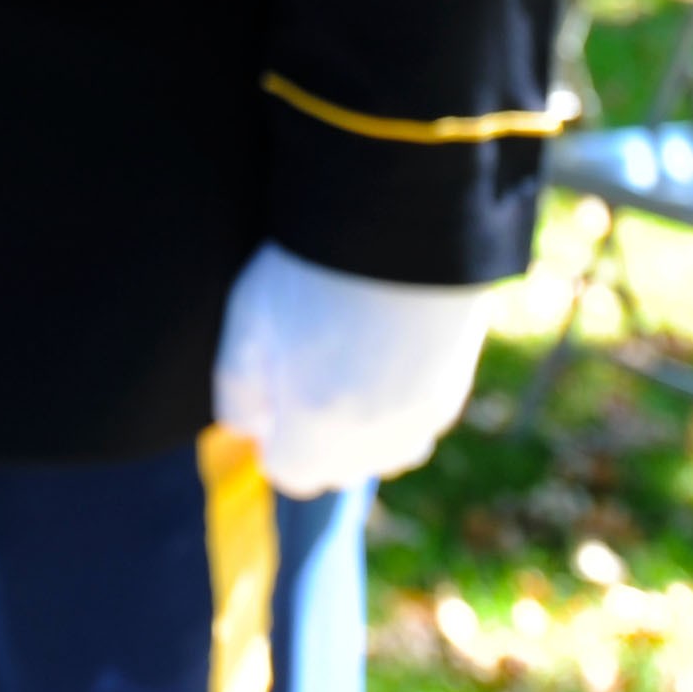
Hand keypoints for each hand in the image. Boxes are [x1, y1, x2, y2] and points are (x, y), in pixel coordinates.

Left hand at [211, 242, 503, 496]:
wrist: (403, 219)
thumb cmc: (312, 267)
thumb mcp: (247, 320)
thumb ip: (237, 390)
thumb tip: (249, 429)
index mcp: (316, 424)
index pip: (290, 472)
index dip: (274, 437)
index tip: (274, 392)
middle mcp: (375, 437)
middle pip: (340, 469)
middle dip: (317, 437)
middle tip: (309, 367)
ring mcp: (422, 417)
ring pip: (386, 451)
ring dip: (364, 427)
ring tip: (351, 358)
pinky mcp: (456, 390)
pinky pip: (420, 422)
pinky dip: (400, 402)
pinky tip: (386, 348)